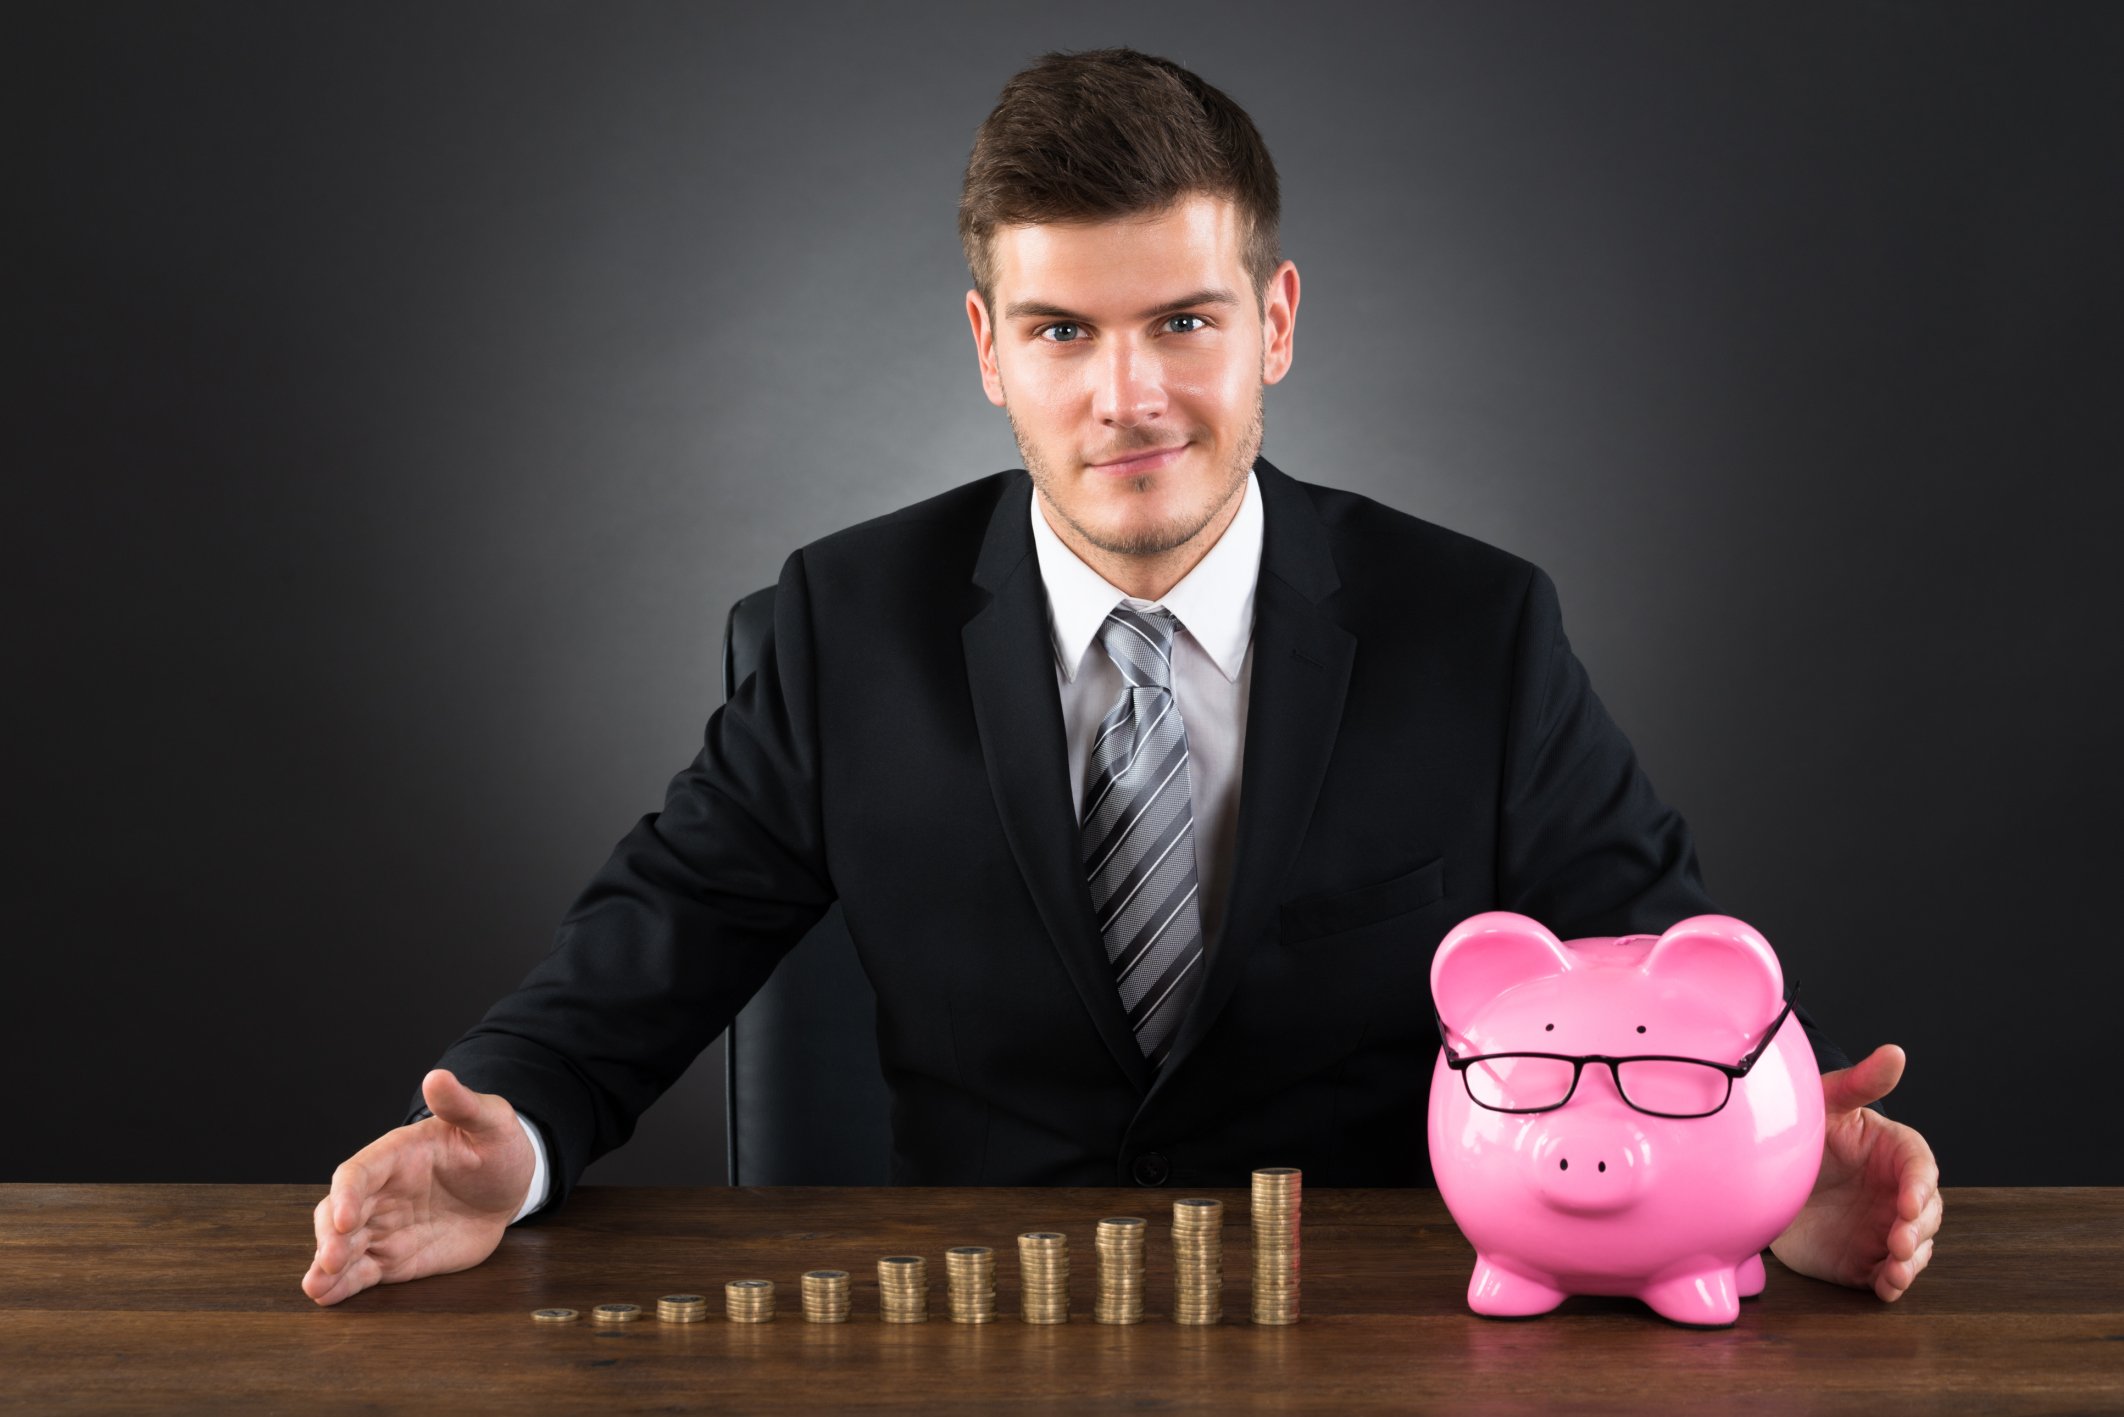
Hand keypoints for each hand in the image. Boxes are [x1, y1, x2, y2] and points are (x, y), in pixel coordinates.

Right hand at [301, 1069, 534, 1306]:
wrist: (509, 1187)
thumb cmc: (496, 1146)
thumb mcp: (491, 1121)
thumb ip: (463, 1104)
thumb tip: (437, 1077)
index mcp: (395, 1156)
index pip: (357, 1173)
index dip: (345, 1194)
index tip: (343, 1218)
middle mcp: (380, 1194)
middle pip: (337, 1213)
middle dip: (329, 1237)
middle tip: (330, 1259)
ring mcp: (383, 1227)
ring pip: (342, 1247)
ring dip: (326, 1266)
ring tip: (316, 1287)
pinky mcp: (393, 1258)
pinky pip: (361, 1272)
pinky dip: (342, 1285)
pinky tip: (326, 1297)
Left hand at [1770, 1044, 1940, 1301]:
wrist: (1762, 1173)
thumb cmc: (1801, 1128)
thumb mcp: (1826, 1103)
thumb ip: (1860, 1083)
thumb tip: (1895, 1052)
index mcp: (1895, 1153)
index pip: (1920, 1168)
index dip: (1918, 1186)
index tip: (1906, 1201)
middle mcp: (1897, 1192)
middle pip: (1925, 1213)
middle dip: (1916, 1229)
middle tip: (1897, 1240)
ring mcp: (1884, 1227)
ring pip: (1914, 1248)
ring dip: (1910, 1261)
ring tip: (1895, 1270)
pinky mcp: (1866, 1257)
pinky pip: (1888, 1274)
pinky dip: (1893, 1282)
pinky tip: (1888, 1286)